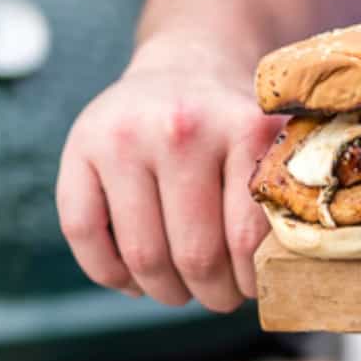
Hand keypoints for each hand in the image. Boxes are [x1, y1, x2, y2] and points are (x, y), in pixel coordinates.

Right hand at [56, 31, 282, 313]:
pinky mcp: (80, 147)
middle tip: (216, 296)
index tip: (251, 288)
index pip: (246, 240)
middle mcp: (182, 127)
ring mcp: (124, 137)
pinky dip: (109, 274)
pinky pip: (85, 235)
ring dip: (164, 291)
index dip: (249, 281)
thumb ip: (278, 199)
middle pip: (194, 255)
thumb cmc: (232, 129)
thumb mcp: (267, 148)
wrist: (184, 64)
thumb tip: (281, 276)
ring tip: (179, 291)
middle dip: (209, 293)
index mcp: (242, 128)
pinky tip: (132, 278)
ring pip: (142, 255)